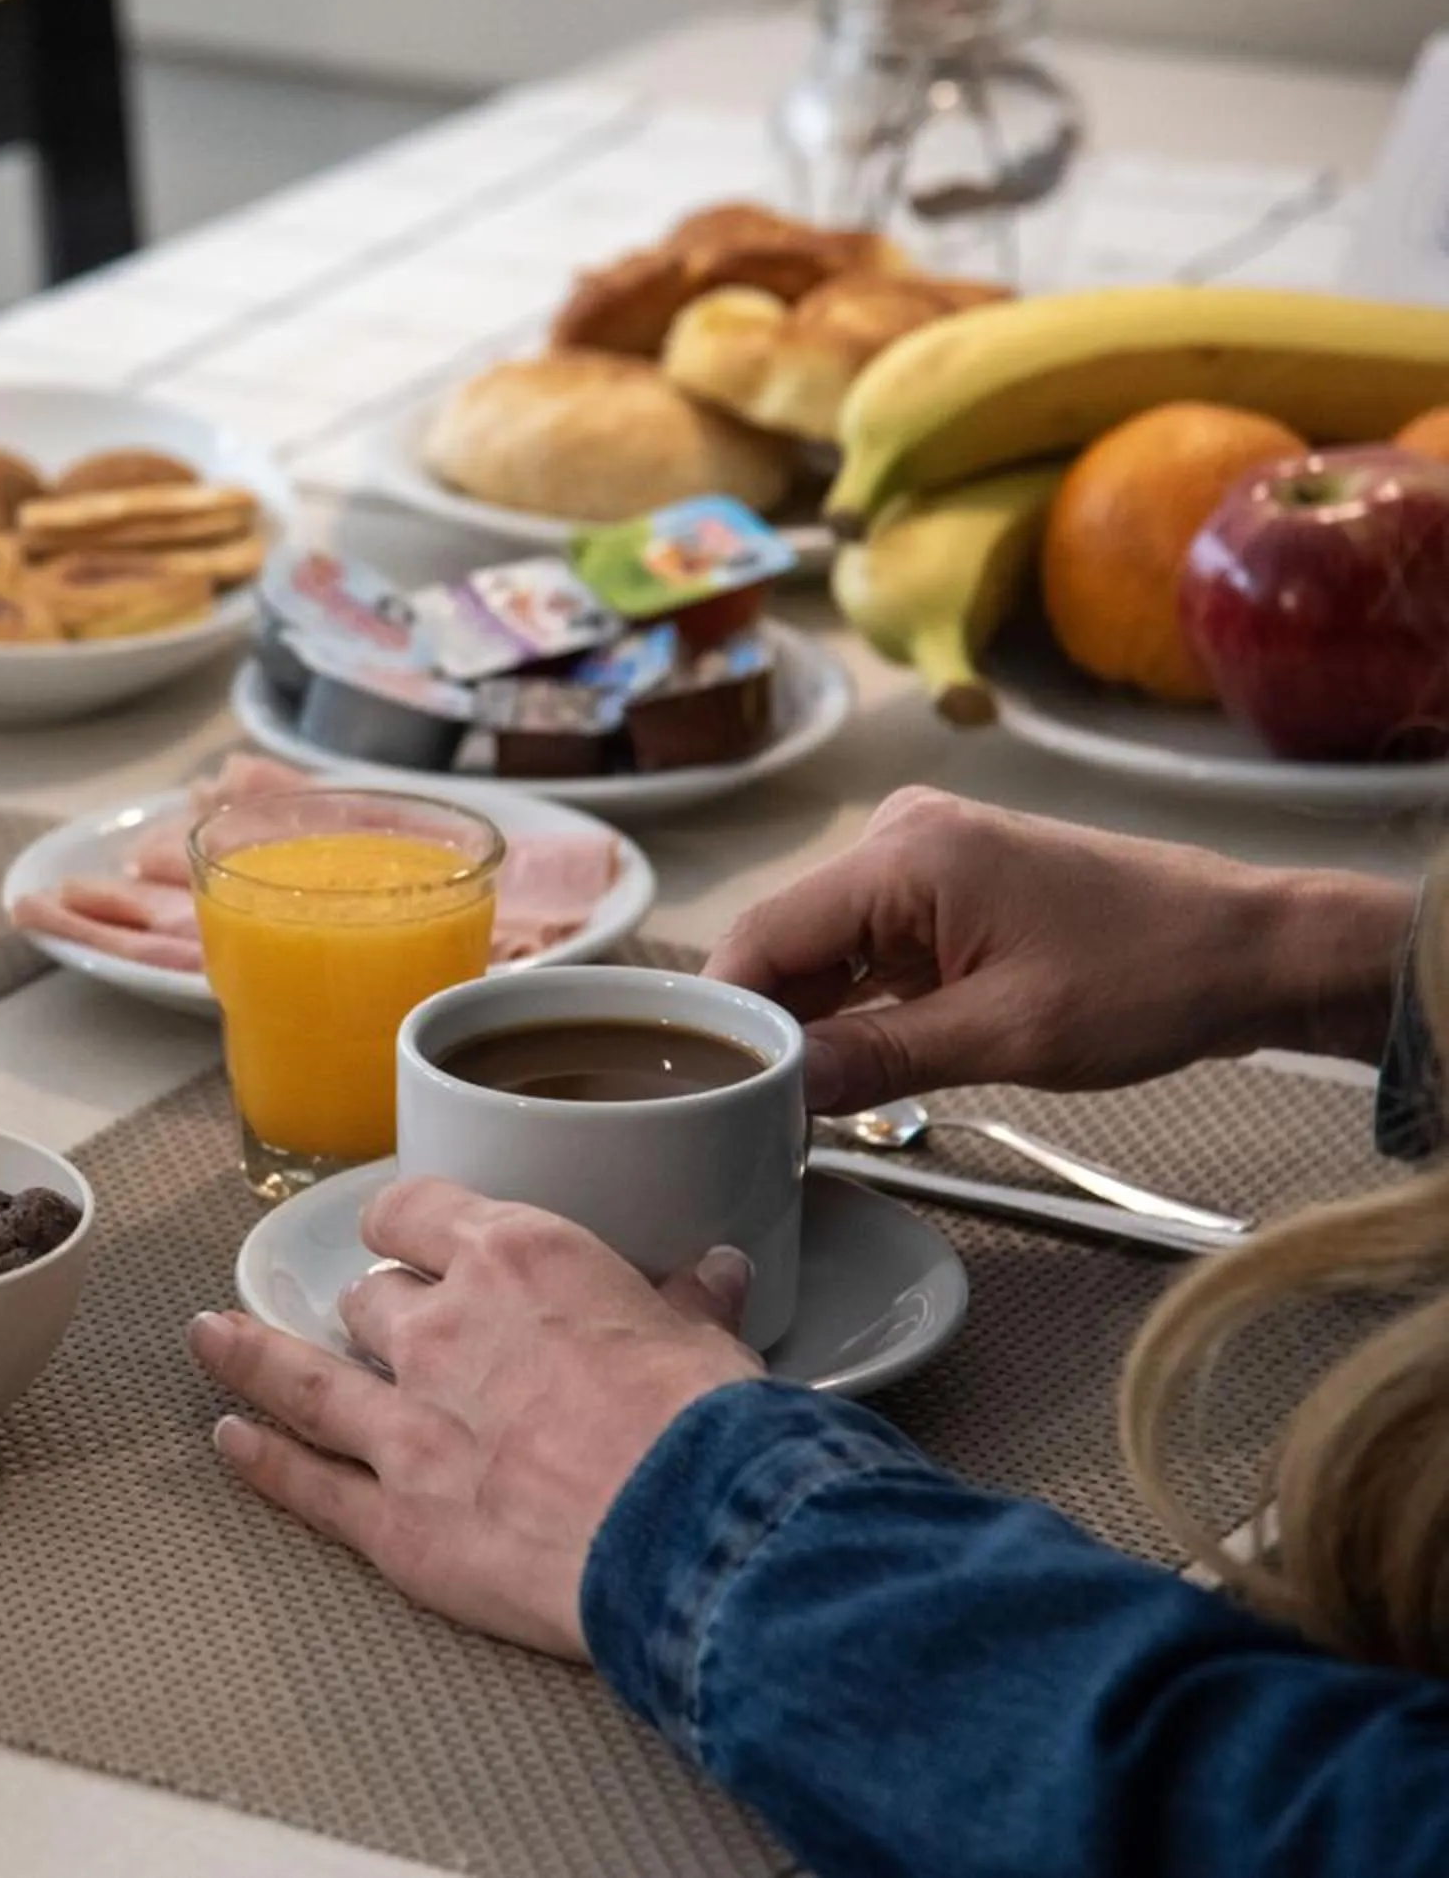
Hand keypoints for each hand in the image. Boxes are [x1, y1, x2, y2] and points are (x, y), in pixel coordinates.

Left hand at [189, 1177, 759, 1659]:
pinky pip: (308, 1482)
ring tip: (208, 1337)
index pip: (422, 1211)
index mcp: (518, 1262)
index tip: (409, 1233)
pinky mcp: (395, 1520)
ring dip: (250, 1356)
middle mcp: (444, 1329)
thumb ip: (687, 1308)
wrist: (695, 1538)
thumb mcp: (710, 1348)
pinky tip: (231, 1442)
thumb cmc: (712, 1437)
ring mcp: (406, 1425)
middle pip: (374, 1299)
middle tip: (378, 1322)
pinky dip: (263, 1463)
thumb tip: (713, 1274)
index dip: (409, 1224)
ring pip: (301, 1375)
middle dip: (375, 1310)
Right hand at [706, 788, 1414, 1116]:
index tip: (697, 1088)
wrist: (1253, 949)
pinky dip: (853, 1004)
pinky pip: (867, 949)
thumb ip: (879, 1059)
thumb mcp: (1006, 1037)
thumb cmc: (1149, 980)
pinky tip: (846, 1062)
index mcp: (904, 856)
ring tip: (787, 1098)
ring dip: (809, 1019)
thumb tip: (777, 1089)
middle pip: (785, 941)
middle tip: (736, 1111)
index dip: (722, 1015)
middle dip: (764, 1024)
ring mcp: (922, 859)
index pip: (763, 936)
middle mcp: (899, 838)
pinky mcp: (946, 888)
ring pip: (822, 950)